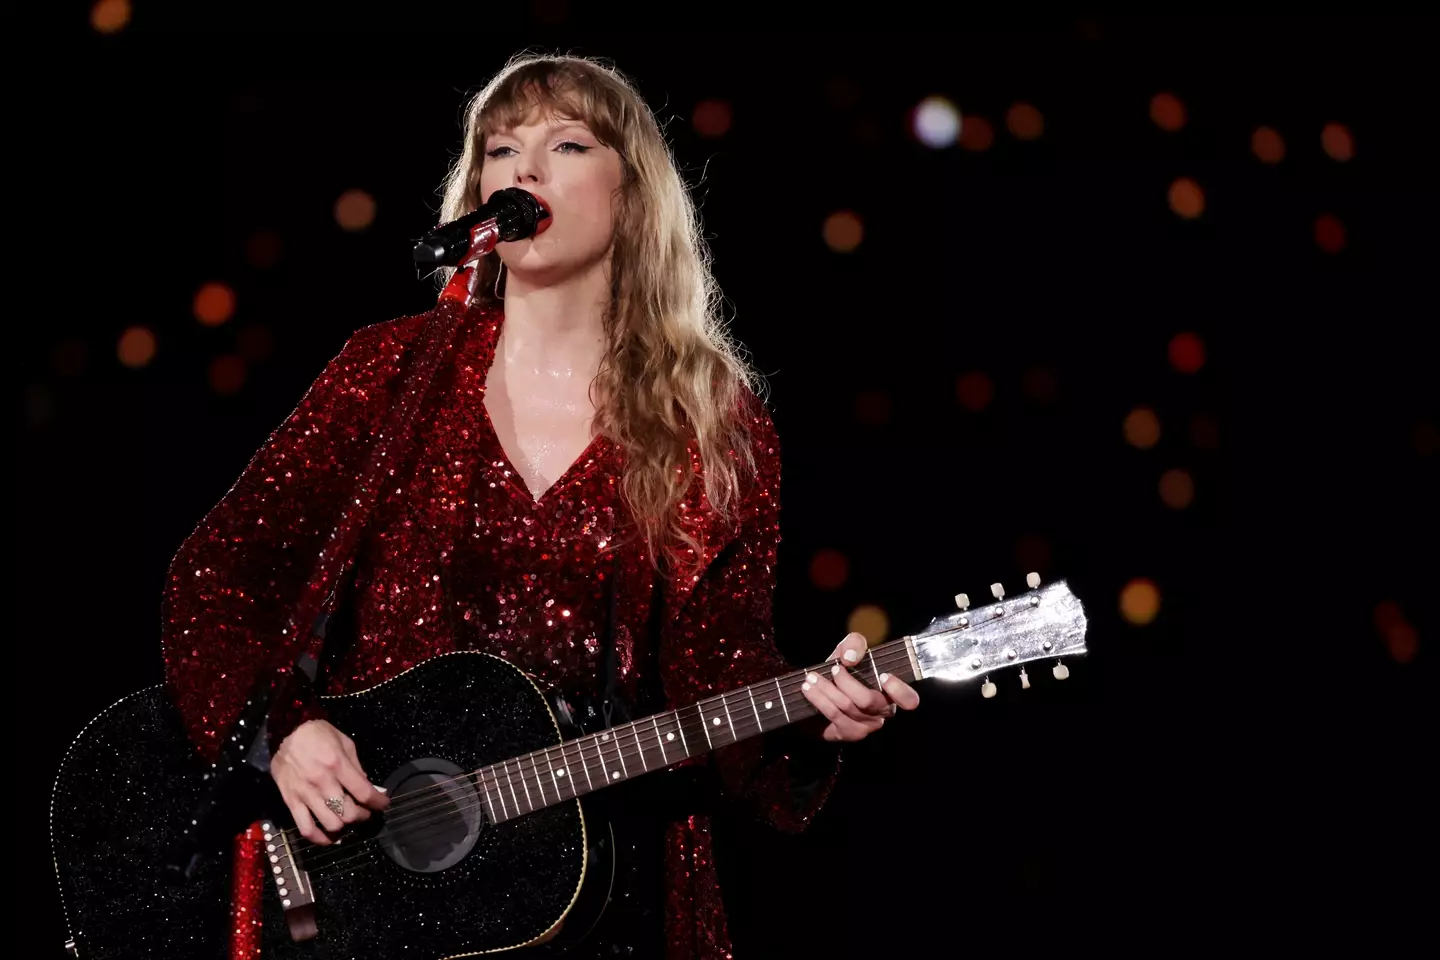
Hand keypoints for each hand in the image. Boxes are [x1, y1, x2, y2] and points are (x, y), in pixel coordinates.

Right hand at [272, 719, 389, 844]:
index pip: (364, 793)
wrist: (286, 731)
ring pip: (330, 824)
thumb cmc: (319, 734)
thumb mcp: (345, 743)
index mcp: (338, 765)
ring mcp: (306, 794)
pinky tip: (329, 838)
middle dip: (363, 816)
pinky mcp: (291, 801)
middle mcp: (323, 782)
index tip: (383, 804)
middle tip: (365, 812)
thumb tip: (370, 788)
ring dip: (344, 827)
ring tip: (347, 820)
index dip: (378, 803)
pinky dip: (320, 839)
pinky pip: (306, 828)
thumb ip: (357, 768)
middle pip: (348, 813)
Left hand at [800, 632, 919, 741]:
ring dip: (826, 689)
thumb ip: (854, 644)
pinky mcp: (847, 734)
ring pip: (847, 707)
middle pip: (869, 700)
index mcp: (890, 693)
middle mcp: (882, 713)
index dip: (900, 690)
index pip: (909, 700)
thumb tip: (851, 658)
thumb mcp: (849, 652)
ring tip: (811, 677)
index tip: (883, 675)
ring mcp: (865, 726)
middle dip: (847, 682)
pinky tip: (808, 689)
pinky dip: (819, 699)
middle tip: (833, 669)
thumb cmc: (841, 673)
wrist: (818, 695)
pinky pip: (834, 715)